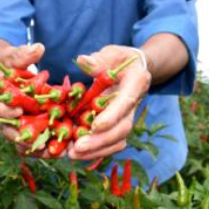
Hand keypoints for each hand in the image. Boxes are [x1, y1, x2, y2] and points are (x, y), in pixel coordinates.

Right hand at [0, 43, 44, 144]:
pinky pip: (31, 140)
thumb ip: (23, 55)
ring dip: (31, 146)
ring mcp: (11, 123)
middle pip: (5, 129)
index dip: (2, 111)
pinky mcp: (24, 127)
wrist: (11, 71)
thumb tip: (39, 49)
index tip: (18, 110)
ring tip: (47, 150)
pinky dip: (42, 145)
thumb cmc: (9, 63)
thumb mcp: (13, 56)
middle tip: (34, 140)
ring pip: (18, 139)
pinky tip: (56, 149)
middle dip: (19, 136)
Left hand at [68, 45, 150, 160]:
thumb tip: (83, 61)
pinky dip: (93, 151)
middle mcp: (134, 105)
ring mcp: (126, 119)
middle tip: (77, 148)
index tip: (94, 126)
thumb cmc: (120, 60)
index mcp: (136, 84)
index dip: (111, 116)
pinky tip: (73, 153)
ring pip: (116, 141)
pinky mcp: (117, 127)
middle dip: (100, 141)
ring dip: (95, 151)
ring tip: (72, 155)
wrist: (132, 70)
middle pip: (122, 129)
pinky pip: (108, 144)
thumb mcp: (112, 53)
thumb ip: (99, 59)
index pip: (126, 103)